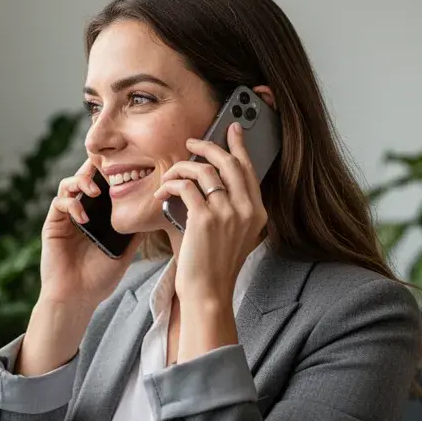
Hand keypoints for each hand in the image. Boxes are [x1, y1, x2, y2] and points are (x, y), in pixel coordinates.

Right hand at [38, 158, 140, 312]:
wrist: (77, 297)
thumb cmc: (99, 279)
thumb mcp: (124, 252)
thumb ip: (135, 233)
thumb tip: (154, 215)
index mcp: (96, 216)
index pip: (102, 186)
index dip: (109, 173)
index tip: (124, 165)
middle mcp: (80, 213)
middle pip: (83, 178)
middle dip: (93, 168)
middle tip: (106, 166)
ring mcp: (65, 218)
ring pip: (68, 184)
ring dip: (81, 182)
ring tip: (96, 190)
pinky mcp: (53, 225)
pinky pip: (59, 203)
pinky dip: (72, 204)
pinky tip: (83, 217)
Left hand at [154, 122, 267, 311]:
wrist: (208, 292)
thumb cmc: (215, 265)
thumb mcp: (235, 235)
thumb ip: (232, 209)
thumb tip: (213, 180)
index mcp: (258, 213)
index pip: (249, 170)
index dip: (239, 146)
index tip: (232, 129)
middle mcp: (247, 209)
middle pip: (229, 162)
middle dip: (208, 146)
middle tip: (192, 142)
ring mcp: (228, 213)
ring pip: (203, 170)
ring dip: (181, 168)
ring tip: (169, 176)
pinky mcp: (205, 218)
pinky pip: (186, 186)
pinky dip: (171, 184)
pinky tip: (163, 191)